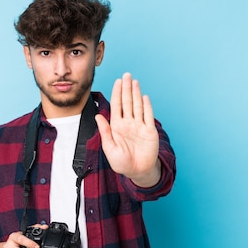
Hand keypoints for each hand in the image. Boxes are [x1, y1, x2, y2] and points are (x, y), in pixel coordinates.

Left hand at [95, 72, 160, 186]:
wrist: (138, 172)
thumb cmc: (122, 163)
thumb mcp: (109, 148)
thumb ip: (104, 131)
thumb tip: (98, 115)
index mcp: (117, 126)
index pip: (117, 106)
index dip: (117, 93)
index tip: (117, 82)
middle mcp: (128, 123)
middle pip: (127, 102)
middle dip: (126, 89)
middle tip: (126, 75)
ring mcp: (139, 126)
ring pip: (137, 106)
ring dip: (136, 93)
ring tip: (134, 82)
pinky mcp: (149, 131)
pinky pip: (148, 116)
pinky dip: (146, 106)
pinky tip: (144, 96)